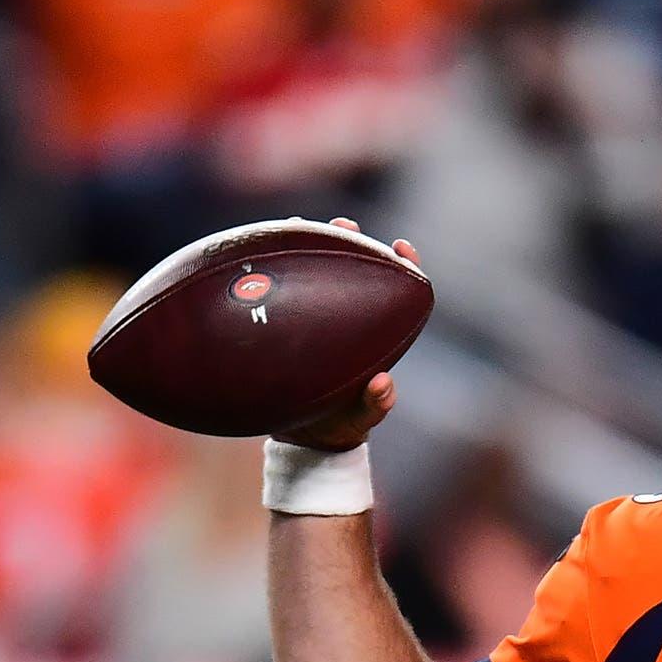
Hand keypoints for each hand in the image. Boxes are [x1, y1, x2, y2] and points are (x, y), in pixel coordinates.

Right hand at [277, 224, 418, 450]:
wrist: (302, 438)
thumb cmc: (339, 426)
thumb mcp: (358, 420)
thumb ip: (373, 406)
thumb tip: (384, 385)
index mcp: (373, 334)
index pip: (395, 291)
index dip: (402, 266)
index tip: (401, 248)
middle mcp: (346, 319)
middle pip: (355, 269)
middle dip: (353, 242)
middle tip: (345, 225)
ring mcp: (314, 317)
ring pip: (316, 272)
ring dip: (310, 244)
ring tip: (298, 223)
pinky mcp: (286, 322)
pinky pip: (280, 291)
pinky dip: (274, 269)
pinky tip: (259, 252)